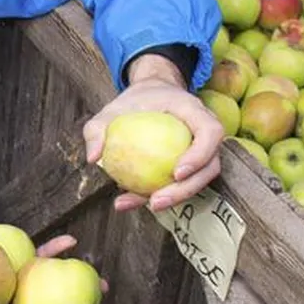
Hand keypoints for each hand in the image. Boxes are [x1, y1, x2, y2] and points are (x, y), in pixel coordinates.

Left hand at [84, 54, 223, 213]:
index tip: (176, 173)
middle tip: (157, 201)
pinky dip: (159, 195)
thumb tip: (93, 158)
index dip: (200, 154)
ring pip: (199, 180)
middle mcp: (203, 132)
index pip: (210, 132)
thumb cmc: (135, 102)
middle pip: (210, 166)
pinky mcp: (191, 166)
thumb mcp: (111, 109)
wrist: (150, 97)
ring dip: (176, 198)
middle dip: (187, 189)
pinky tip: (130, 201)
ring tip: (147, 206)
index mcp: (193, 110)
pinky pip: (180, 184)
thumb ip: (97, 129)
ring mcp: (201, 151)